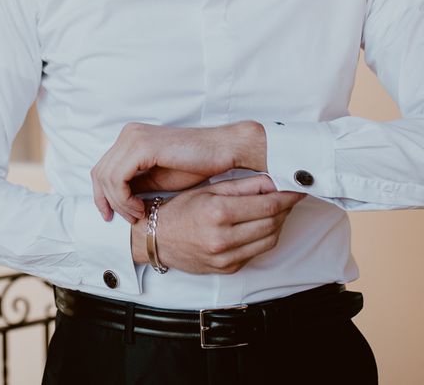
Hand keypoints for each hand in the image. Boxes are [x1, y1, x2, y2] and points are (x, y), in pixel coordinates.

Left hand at [92, 121, 265, 222]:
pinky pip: (118, 178)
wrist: (224, 151)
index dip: (101, 196)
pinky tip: (140, 207)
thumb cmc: (196, 165)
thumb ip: (135, 184)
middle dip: (107, 202)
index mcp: (130, 139)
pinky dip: (124, 198)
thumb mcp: (157, 178)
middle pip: (99, 173)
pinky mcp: (143, 146)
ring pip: (106, 178)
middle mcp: (128, 134)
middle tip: (128, 219)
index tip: (109, 217)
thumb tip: (115, 202)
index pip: (101, 169)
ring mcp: (134, 138)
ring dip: (119, 203)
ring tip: (139, 214)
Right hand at [131, 175, 303, 273]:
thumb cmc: (178, 210)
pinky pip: (257, 252)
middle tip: (288, 196)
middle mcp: (222, 237)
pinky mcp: (228, 268)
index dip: (287, 196)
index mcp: (217, 212)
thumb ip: (241, 186)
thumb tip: (271, 182)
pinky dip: (264, 237)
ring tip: (275, 209)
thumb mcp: (206, 190)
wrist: (155, 238)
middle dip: (285, 208)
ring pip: (270, 239)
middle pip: (273, 222)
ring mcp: (226, 257)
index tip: (296, 188)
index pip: (267, 204)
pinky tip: (259, 225)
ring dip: (278, 223)